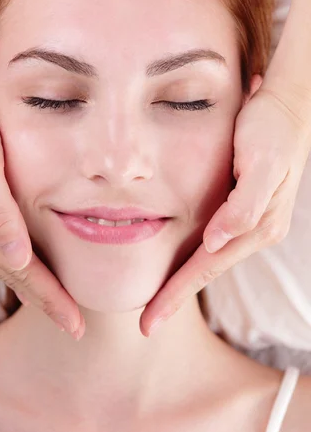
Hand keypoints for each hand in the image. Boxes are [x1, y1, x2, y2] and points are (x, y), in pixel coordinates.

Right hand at [0, 84, 83, 339]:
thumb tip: (18, 258)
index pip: (18, 270)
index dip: (48, 296)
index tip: (74, 321)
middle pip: (12, 274)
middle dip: (44, 301)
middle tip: (75, 327)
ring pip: (5, 265)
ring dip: (33, 286)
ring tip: (59, 306)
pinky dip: (19, 266)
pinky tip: (29, 271)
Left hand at [140, 84, 310, 336]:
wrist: (286, 106)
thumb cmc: (271, 130)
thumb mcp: (262, 163)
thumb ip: (243, 206)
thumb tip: (214, 242)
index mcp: (258, 226)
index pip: (207, 267)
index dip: (177, 294)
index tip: (150, 320)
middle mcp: (253, 230)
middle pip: (205, 270)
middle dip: (175, 297)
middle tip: (145, 325)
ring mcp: (247, 221)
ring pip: (207, 259)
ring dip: (181, 281)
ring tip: (155, 303)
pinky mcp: (239, 208)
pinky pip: (210, 240)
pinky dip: (189, 256)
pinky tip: (174, 263)